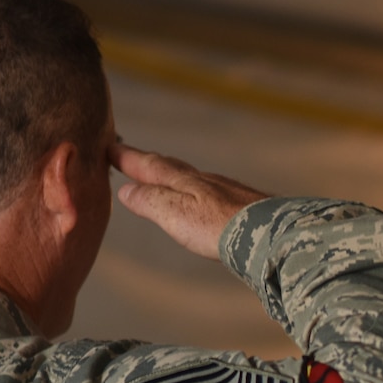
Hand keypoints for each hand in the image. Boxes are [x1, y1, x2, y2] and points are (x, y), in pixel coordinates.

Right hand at [112, 143, 269, 258]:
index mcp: (184, 181)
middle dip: (149, 163)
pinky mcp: (246, 205)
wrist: (271, 234)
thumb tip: (127, 190)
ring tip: (164, 178)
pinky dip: (198, 191)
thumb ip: (150, 201)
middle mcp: (205, 180)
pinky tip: (205, 201)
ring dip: (174, 176)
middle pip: (171, 167)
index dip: (129, 158)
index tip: (110, 148)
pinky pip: (213, 192)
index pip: (149, 165)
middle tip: (132, 158)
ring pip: (193, 178)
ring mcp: (227, 191)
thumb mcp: (175, 213)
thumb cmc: (221, 227)